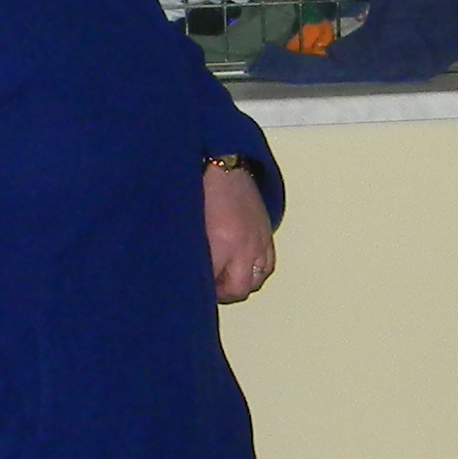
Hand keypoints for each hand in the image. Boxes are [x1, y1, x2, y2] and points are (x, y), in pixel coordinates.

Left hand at [204, 160, 275, 302]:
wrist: (224, 165)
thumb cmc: (201, 190)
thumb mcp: (190, 225)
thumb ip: (191, 252)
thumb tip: (190, 271)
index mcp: (222, 245)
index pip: (213, 283)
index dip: (202, 290)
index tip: (194, 288)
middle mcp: (245, 247)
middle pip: (238, 288)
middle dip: (223, 293)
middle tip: (210, 287)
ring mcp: (259, 241)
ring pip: (256, 280)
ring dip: (241, 283)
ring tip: (226, 277)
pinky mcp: (267, 233)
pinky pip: (268, 264)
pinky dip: (256, 270)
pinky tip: (243, 265)